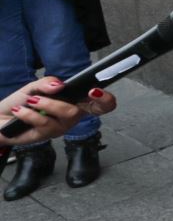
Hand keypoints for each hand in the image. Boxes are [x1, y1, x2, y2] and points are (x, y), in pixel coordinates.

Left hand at [1, 79, 117, 146]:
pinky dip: (28, 113)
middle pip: (79, 111)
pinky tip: (18, 111)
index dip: (106, 100)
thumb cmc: (20, 103)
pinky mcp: (45, 137)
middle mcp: (70, 118)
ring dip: (43, 105)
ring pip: (63, 115)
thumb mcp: (34, 87)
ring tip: (29, 101)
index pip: (101, 105)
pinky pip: (44, 123)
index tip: (95, 90)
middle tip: (44, 95)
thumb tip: (60, 85)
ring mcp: (59, 128)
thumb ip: (48, 82)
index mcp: (74, 103)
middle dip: (58, 102)